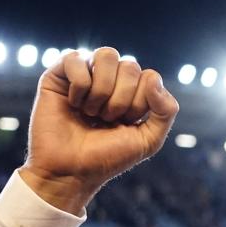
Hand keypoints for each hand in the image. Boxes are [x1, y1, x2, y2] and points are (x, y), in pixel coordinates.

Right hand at [21, 47, 179, 213]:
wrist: (70, 172)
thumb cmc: (107, 157)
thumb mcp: (149, 140)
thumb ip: (167, 111)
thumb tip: (152, 78)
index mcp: (132, 91)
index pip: (149, 77)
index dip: (139, 103)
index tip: (124, 123)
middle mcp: (110, 79)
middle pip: (130, 65)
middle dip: (120, 100)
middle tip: (105, 120)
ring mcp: (85, 74)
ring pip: (107, 54)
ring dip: (102, 90)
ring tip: (90, 112)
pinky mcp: (58, 75)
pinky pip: (76, 58)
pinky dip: (79, 85)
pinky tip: (72, 103)